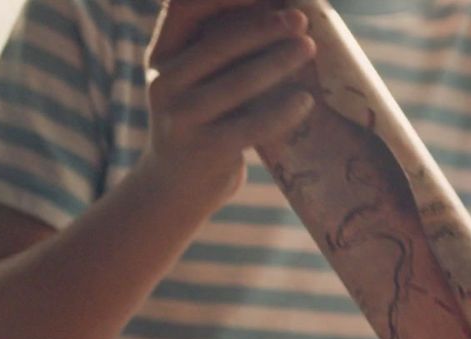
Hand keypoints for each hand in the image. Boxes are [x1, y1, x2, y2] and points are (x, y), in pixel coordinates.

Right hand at [141, 1, 317, 204]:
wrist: (174, 188)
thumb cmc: (200, 121)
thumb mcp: (193, 80)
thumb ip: (217, 49)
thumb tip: (278, 14)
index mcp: (161, 56)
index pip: (185, 8)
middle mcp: (164, 83)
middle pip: (218, 43)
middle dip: (263, 27)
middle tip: (300, 20)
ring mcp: (181, 118)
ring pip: (237, 82)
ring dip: (278, 61)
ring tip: (309, 48)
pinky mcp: (205, 150)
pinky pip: (251, 124)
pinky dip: (282, 110)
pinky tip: (306, 100)